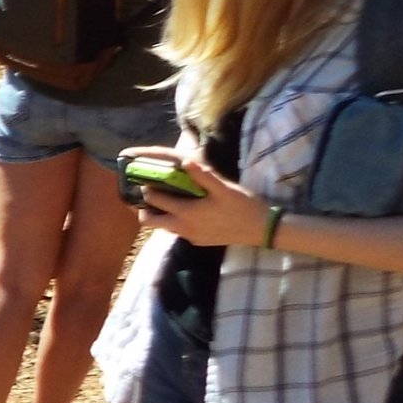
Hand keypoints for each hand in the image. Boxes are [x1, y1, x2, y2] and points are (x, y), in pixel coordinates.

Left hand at [129, 144, 268, 246]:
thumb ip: (203, 176)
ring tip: (163, 200)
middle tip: (147, 193)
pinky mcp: (197, 241)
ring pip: (162, 227)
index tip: (141, 178)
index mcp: (186, 213)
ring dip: (158, 215)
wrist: (261, 230)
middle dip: (143, 207)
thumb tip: (185, 161)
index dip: (145, 189)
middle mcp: (183, 228)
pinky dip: (173, 221)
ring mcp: (189, 237)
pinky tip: (184, 210)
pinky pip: (177, 232)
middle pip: (149, 220)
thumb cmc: (243, 207)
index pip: (154, 201)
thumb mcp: (224, 189)